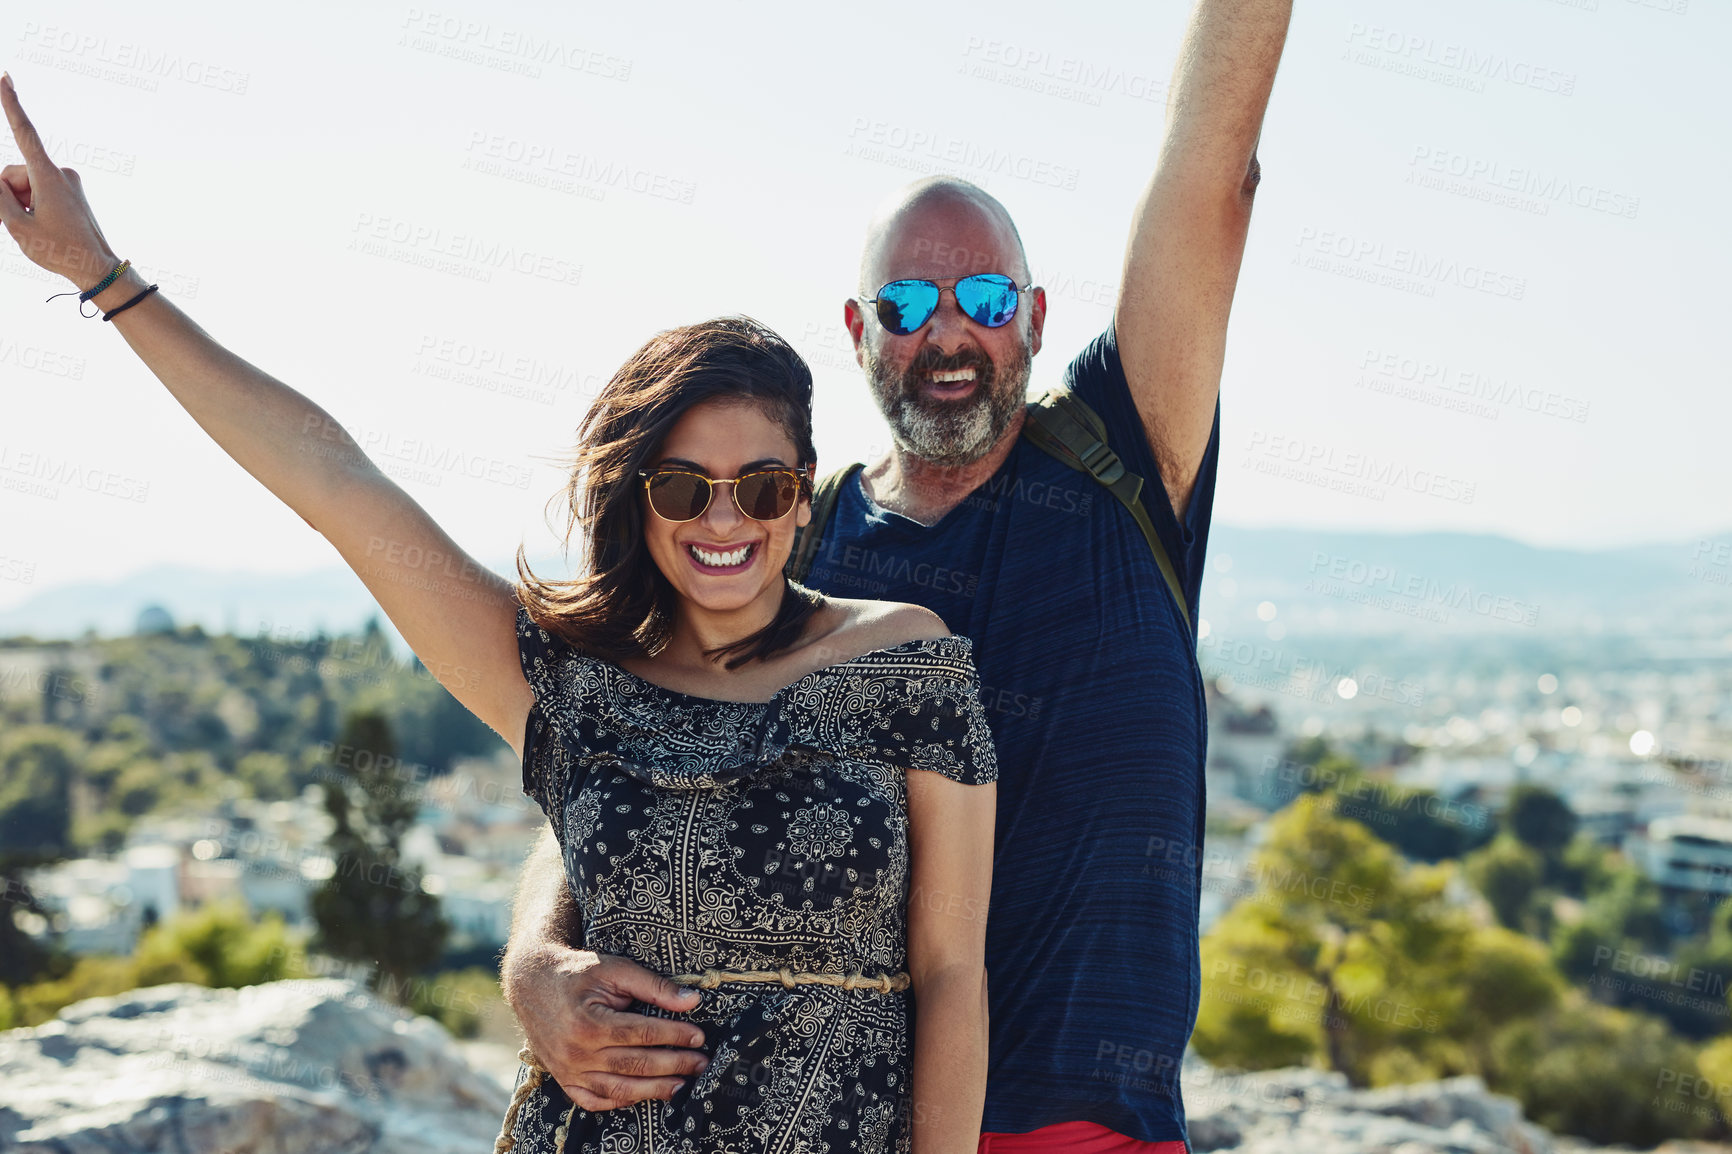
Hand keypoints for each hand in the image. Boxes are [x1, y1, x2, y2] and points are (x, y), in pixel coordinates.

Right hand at [0, 72, 123, 288]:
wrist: (97, 269)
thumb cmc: (59, 250)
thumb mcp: (16, 225)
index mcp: (49, 176)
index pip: (24, 132)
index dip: (11, 103)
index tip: (5, 76)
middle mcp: (61, 173)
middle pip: (13, 174)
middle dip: (9, 196)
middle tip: (27, 224)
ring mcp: (68, 181)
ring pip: (23, 185)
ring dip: (21, 204)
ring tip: (40, 227)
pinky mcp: (70, 190)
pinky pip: (37, 192)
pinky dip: (32, 206)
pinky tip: (44, 225)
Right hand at [504, 943, 707, 1111]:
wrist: (532, 983)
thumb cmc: (578, 972)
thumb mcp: (615, 969)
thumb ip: (654, 986)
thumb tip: (692, 1001)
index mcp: (589, 1022)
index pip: (642, 1034)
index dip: (674, 1035)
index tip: (699, 1036)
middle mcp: (577, 1052)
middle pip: (635, 1064)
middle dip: (674, 1065)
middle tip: (701, 1063)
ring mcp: (568, 1070)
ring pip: (618, 1089)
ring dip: (654, 1090)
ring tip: (682, 1085)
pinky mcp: (563, 1078)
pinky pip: (594, 1101)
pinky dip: (620, 1102)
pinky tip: (644, 1094)